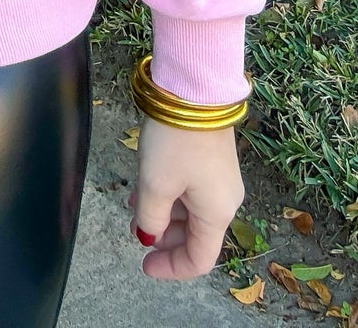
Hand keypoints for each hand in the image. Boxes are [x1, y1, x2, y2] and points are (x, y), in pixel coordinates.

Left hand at [127, 117, 244, 280]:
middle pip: (195, 235)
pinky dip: (168, 195)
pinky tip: (145, 187)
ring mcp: (219, 179)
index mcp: (217, 214)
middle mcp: (224, 201)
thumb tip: (148, 235)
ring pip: (190, 211)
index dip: (171, 268)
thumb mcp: (155, 184)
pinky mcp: (211, 159)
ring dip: (162, 214)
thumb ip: (150, 217)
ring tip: (133, 206)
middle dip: (163, 237)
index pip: (199, 259)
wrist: (196, 89)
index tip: (144, 266)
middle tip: (135, 230)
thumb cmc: (176, 142)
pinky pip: (190, 190)